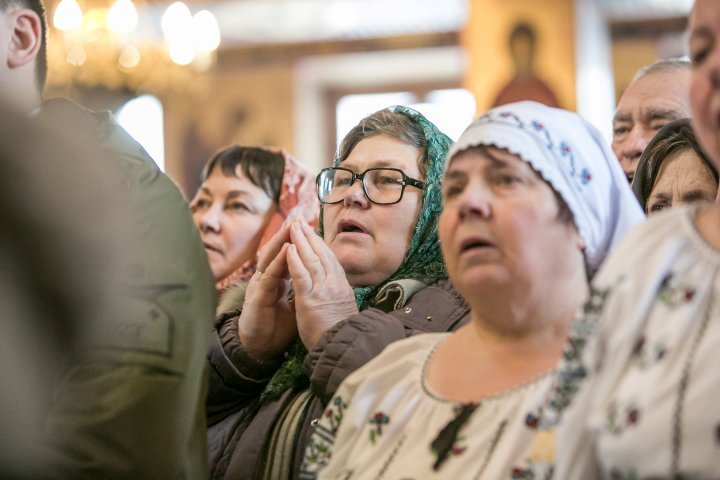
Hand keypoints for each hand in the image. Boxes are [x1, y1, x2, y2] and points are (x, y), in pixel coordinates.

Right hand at [237, 223, 296, 359]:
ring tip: (291, 225)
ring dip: (281, 240)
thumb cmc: (277, 326)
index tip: (308, 228)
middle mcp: (268, 279)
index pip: (288, 256)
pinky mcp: (257, 297)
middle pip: (278, 252)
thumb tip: (323, 280)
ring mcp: (261, 286)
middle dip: (289, 234)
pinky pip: (269, 275)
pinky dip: (277, 261)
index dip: (297, 243)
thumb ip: (304, 289)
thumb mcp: (297, 304)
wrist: (261, 347)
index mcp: (278, 280)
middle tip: (299, 217)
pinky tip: (285, 250)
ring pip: (270, 258)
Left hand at [286, 219, 357, 349]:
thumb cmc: (341, 331)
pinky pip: (301, 275)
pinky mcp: (310, 298)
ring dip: (301, 241)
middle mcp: (334, 283)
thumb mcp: (343, 307)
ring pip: (311, 260)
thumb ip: (338, 294)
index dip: (320, 244)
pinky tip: (289, 249)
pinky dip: (295, 261)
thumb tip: (336, 287)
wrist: (341, 346)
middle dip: (309, 236)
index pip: (330, 259)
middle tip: (300, 221)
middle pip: (321, 254)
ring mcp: (323, 290)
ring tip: (293, 227)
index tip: (312, 232)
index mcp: (342, 286)